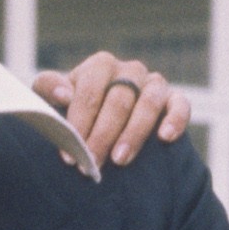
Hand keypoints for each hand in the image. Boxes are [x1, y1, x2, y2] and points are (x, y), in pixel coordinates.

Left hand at [35, 51, 193, 168]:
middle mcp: (129, 70)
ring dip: (134, 132)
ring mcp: (153, 84)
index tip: (69, 154)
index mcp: (100, 66)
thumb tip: (64, 95)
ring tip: (120, 159)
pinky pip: (180, 105)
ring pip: (149, 102)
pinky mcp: (173, 100)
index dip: (79, 123)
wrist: (102, 123)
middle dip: (103, 134)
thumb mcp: (52, 97)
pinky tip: (165, 138)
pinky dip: (175, 119)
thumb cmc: (74, 110)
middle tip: (91, 163)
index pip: (90, 91)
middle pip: (119, 100)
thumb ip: (48, 88)